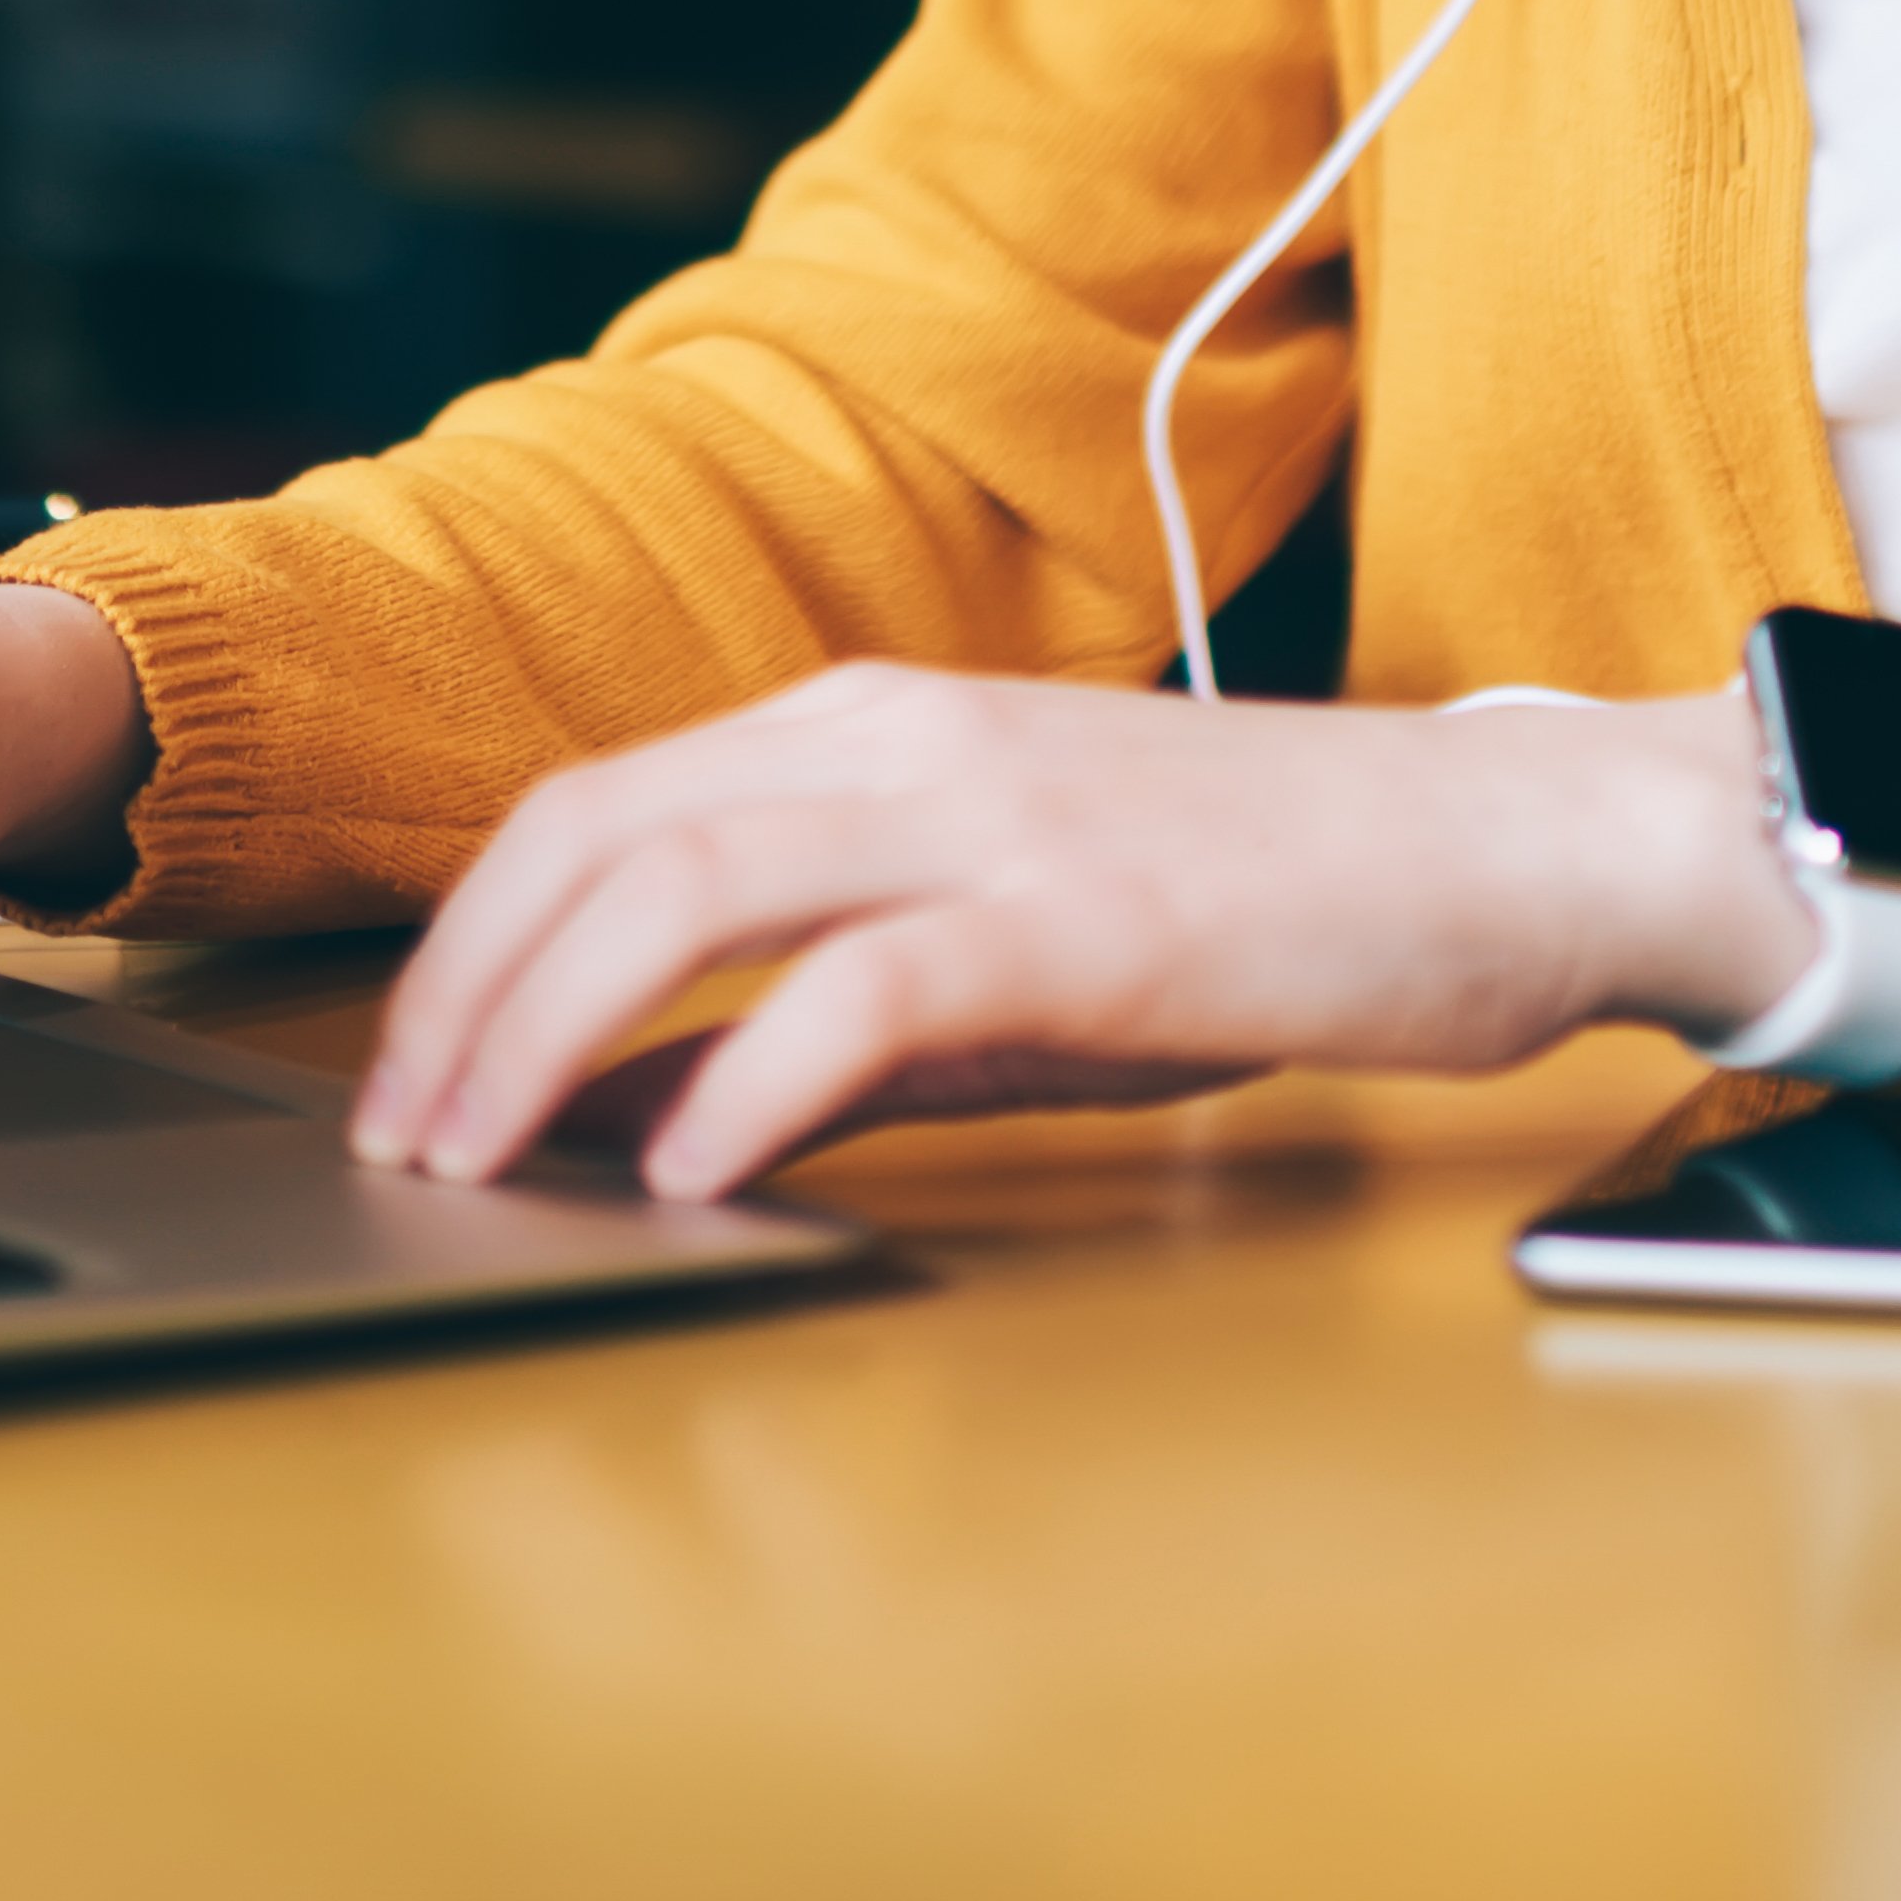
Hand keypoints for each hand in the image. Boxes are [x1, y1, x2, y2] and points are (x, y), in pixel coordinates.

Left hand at [348, 664, 1814, 1203]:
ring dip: (547, 1033)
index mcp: (865, 726)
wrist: (1501, 848)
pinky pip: (864, 987)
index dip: (463, 941)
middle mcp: (898, 739)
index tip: (404, 1077)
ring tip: (482, 1163)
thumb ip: (817, 1005)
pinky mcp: (1082, 916)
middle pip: (592, 838)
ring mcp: (988, 816)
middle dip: (458, 995)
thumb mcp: (1004, 933)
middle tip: (399, 1143)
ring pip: (686, 885)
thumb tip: (627, 1111)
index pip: (589, 807)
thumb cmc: (1267, 897)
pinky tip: (696, 1175)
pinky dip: (750, 1081)